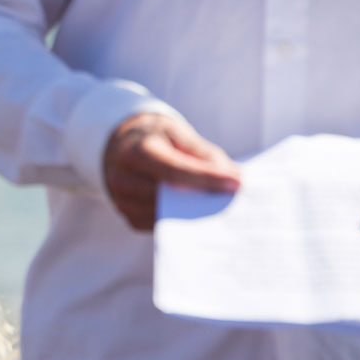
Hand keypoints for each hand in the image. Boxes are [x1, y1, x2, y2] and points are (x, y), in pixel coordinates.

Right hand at [102, 112, 240, 230]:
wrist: (122, 147)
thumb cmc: (156, 139)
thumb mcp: (178, 134)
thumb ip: (204, 155)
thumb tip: (233, 178)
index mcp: (135, 152)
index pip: (174, 170)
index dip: (207, 178)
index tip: (238, 183)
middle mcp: (122, 179)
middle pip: (168, 197)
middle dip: (204, 198)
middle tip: (237, 199)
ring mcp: (122, 201)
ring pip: (165, 215)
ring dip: (194, 213)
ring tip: (222, 207)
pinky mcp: (129, 217)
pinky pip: (160, 225)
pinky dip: (181, 221)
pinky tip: (199, 213)